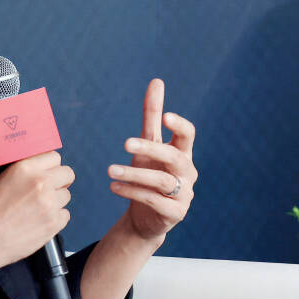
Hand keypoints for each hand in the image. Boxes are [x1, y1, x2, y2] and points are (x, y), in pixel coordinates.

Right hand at [0, 151, 73, 273]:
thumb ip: (12, 171)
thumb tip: (23, 169)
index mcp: (24, 168)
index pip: (54, 157)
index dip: (50, 166)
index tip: (48, 172)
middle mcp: (40, 183)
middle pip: (67, 174)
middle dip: (59, 181)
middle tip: (48, 189)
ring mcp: (49, 204)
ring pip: (66, 195)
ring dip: (56, 201)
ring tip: (38, 209)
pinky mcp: (54, 224)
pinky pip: (65, 215)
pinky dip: (55, 218)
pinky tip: (39, 221)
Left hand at [107, 78, 196, 242]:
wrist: (146, 217)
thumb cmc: (150, 173)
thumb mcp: (149, 144)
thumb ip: (153, 115)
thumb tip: (157, 81)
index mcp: (183, 153)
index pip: (188, 136)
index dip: (179, 126)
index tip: (165, 117)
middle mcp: (187, 173)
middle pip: (175, 157)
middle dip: (150, 149)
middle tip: (125, 142)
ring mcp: (184, 195)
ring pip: (162, 181)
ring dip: (134, 174)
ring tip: (110, 170)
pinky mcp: (174, 213)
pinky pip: (154, 201)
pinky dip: (132, 192)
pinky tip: (113, 187)